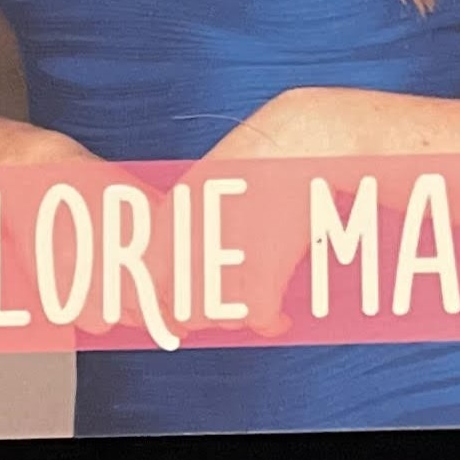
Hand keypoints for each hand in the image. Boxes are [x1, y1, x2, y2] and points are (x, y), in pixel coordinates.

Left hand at [185, 92, 332, 336]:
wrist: (308, 135)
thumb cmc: (264, 155)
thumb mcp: (212, 177)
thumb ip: (190, 220)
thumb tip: (181, 270)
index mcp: (178, 210)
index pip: (151, 275)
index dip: (163, 300)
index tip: (180, 309)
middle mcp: (196, 233)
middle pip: (186, 306)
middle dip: (204, 315)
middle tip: (224, 309)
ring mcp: (229, 251)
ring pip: (220, 317)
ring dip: (236, 319)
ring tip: (250, 308)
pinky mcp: (267, 265)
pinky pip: (258, 316)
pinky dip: (269, 323)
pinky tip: (278, 319)